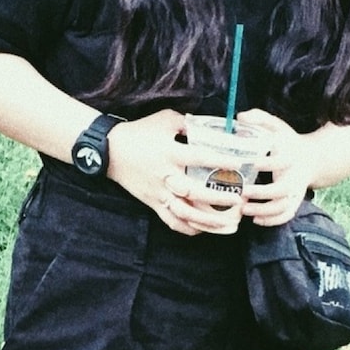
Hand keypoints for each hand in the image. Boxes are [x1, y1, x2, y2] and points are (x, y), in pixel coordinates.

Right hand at [107, 109, 242, 235]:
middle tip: (240, 199)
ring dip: (207, 220)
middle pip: (195, 193)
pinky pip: (171, 221)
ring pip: (184, 213)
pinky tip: (203, 229)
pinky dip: (187, 228)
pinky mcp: (152, 203)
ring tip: (228, 221)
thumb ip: (187, 123)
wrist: (109, 151)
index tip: (240, 164)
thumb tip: (208, 126)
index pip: (200, 158)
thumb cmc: (139, 132)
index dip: (221, 161)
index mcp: (169, 153)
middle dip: (219, 198)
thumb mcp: (165, 119)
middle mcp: (165, 176)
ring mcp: (159, 193)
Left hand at [238, 109, 311, 226]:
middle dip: (262, 194)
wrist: (311, 158)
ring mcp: (294, 192)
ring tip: (244, 210)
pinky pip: (286, 216)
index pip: (280, 162)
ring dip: (264, 211)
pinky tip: (256, 220)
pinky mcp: (293, 202)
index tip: (250, 163)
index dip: (266, 164)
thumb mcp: (277, 127)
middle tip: (242, 192)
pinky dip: (272, 221)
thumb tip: (239, 116)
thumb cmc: (288, 142)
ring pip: (283, 208)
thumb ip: (259, 118)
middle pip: (281, 191)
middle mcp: (294, 178)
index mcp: (289, 158)